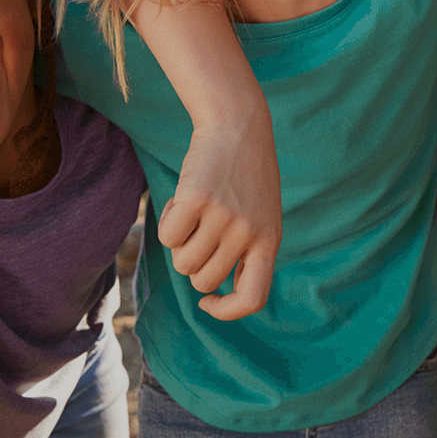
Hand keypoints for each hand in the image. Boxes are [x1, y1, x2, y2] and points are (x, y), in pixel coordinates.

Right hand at [160, 104, 280, 319]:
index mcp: (269, 242)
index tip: (208, 301)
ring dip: (179, 243)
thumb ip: (247, 252)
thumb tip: (212, 289)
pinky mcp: (197, 199)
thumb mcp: (261, 217)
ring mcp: (223, 218)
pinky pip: (166, 236)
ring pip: (182, 262)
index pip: (252, 299)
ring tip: (194, 213)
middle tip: (199, 233)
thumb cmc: (245, 178)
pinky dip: (167, 221)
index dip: (226, 310)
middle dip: (193, 263)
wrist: (239, 127)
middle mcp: (249, 234)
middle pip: (202, 280)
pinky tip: (182, 201)